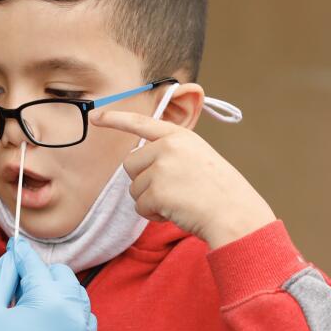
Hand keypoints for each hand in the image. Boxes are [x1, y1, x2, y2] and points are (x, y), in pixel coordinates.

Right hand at [0, 238, 96, 330]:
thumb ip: (1, 277)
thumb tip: (13, 259)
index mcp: (51, 302)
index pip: (35, 266)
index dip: (20, 255)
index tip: (13, 246)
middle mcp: (75, 315)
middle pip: (62, 276)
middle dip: (41, 274)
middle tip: (17, 285)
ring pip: (76, 296)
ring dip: (57, 292)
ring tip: (31, 304)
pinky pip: (83, 319)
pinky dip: (69, 312)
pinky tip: (47, 321)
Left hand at [90, 109, 275, 248]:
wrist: (235, 213)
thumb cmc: (218, 191)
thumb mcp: (197, 157)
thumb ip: (170, 153)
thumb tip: (138, 161)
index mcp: (179, 136)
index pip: (140, 123)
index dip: (115, 119)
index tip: (96, 116)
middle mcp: (168, 147)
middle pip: (130, 164)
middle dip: (143, 181)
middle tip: (172, 189)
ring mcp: (162, 168)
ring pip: (134, 188)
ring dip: (150, 200)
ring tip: (179, 200)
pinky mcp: (157, 191)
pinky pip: (140, 206)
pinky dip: (153, 214)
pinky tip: (176, 211)